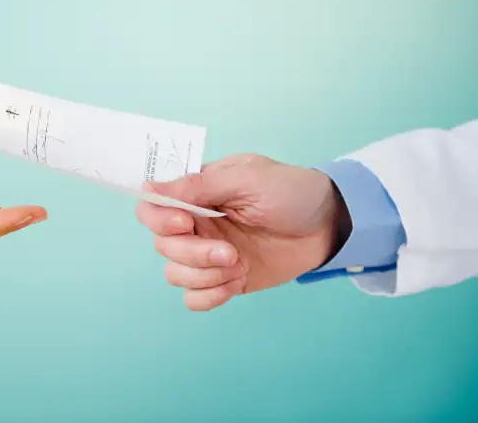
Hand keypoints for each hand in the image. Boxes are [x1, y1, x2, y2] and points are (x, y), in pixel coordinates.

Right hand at [135, 154, 350, 310]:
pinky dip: (210, 295)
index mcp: (197, 194)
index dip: (159, 220)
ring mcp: (208, 254)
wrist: (329, 226)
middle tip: (229, 251)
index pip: (151, 207)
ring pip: (175, 274)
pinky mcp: (224, 280)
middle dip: (193, 253)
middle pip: (162, 246)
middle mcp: (196, 224)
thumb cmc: (291, 191)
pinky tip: (235, 282)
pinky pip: (195, 298)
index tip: (187, 223)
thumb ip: (199, 185)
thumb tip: (148, 187)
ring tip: (237, 264)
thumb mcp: (248, 178)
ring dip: (204, 275)